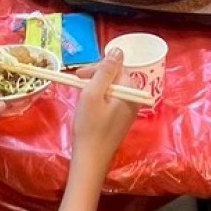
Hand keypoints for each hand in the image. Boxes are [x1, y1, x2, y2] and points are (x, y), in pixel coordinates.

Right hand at [69, 48, 138, 173]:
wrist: (91, 160)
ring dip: (96, 88)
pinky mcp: (121, 121)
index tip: (79, 75)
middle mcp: (133, 100)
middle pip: (116, 78)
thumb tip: (118, 50)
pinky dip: (99, 100)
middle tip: (77, 83)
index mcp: (130, 92)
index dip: (97, 68)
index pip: (117, 67)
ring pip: (113, 90)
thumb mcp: (93, 94)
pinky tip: (88, 108)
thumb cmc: (90, 127)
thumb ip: (105, 70)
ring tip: (81, 96)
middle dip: (96, 77)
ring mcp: (128, 112)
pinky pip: (112, 102)